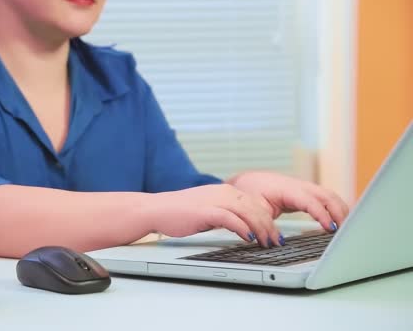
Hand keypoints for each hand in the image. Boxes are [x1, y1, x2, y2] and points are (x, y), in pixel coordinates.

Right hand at [151, 184, 281, 246]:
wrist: (156, 209)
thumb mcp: (208, 210)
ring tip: (268, 242)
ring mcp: (215, 200)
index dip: (268, 218)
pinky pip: (231, 219)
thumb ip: (225, 214)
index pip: (255, 202)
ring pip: (248, 212)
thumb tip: (242, 226)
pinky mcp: (206, 211)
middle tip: (277, 241)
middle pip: (256, 207)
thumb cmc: (179, 212)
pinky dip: (244, 228)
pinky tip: (250, 238)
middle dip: (269, 226)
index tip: (274, 232)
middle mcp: (223, 192)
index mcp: (225, 190)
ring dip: (261, 229)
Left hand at [227, 171, 349, 231]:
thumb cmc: (248, 192)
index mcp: (286, 189)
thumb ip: (265, 224)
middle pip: (327, 196)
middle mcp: (298, 186)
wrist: (246, 182)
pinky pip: (325, 199)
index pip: (310, 201)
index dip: (322, 214)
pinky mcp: (305, 194)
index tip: (330, 228)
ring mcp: (303, 189)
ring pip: (329, 196)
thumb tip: (277, 242)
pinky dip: (334, 209)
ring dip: (340, 211)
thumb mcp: (253, 209)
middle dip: (339, 213)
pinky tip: (338, 223)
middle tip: (345, 232)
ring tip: (346, 230)